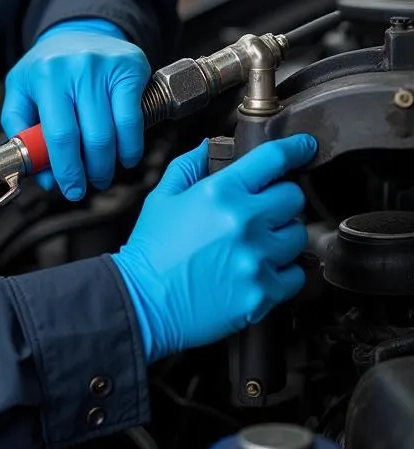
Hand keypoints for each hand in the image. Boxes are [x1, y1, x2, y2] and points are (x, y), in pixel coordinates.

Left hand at [1, 19, 150, 199]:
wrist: (79, 30)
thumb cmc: (48, 68)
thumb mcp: (20, 91)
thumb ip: (21, 131)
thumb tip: (45, 177)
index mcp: (45, 74)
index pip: (60, 134)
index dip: (68, 170)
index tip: (71, 189)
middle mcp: (77, 67)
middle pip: (92, 137)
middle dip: (92, 171)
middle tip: (90, 184)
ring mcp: (107, 66)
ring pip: (115, 132)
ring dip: (112, 163)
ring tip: (104, 172)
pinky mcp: (131, 67)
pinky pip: (135, 118)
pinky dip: (131, 145)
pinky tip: (125, 155)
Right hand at [112, 134, 316, 363]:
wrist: (144, 301)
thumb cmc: (152, 249)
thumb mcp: (162, 197)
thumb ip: (188, 166)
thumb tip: (208, 148)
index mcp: (220, 193)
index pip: (273, 159)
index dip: (295, 148)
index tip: (304, 147)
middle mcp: (244, 222)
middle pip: (294, 197)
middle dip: (280, 199)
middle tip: (261, 210)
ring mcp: (257, 259)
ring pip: (298, 235)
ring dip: (282, 235)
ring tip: (256, 244)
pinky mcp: (264, 292)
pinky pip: (296, 274)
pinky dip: (282, 271)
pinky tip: (257, 270)